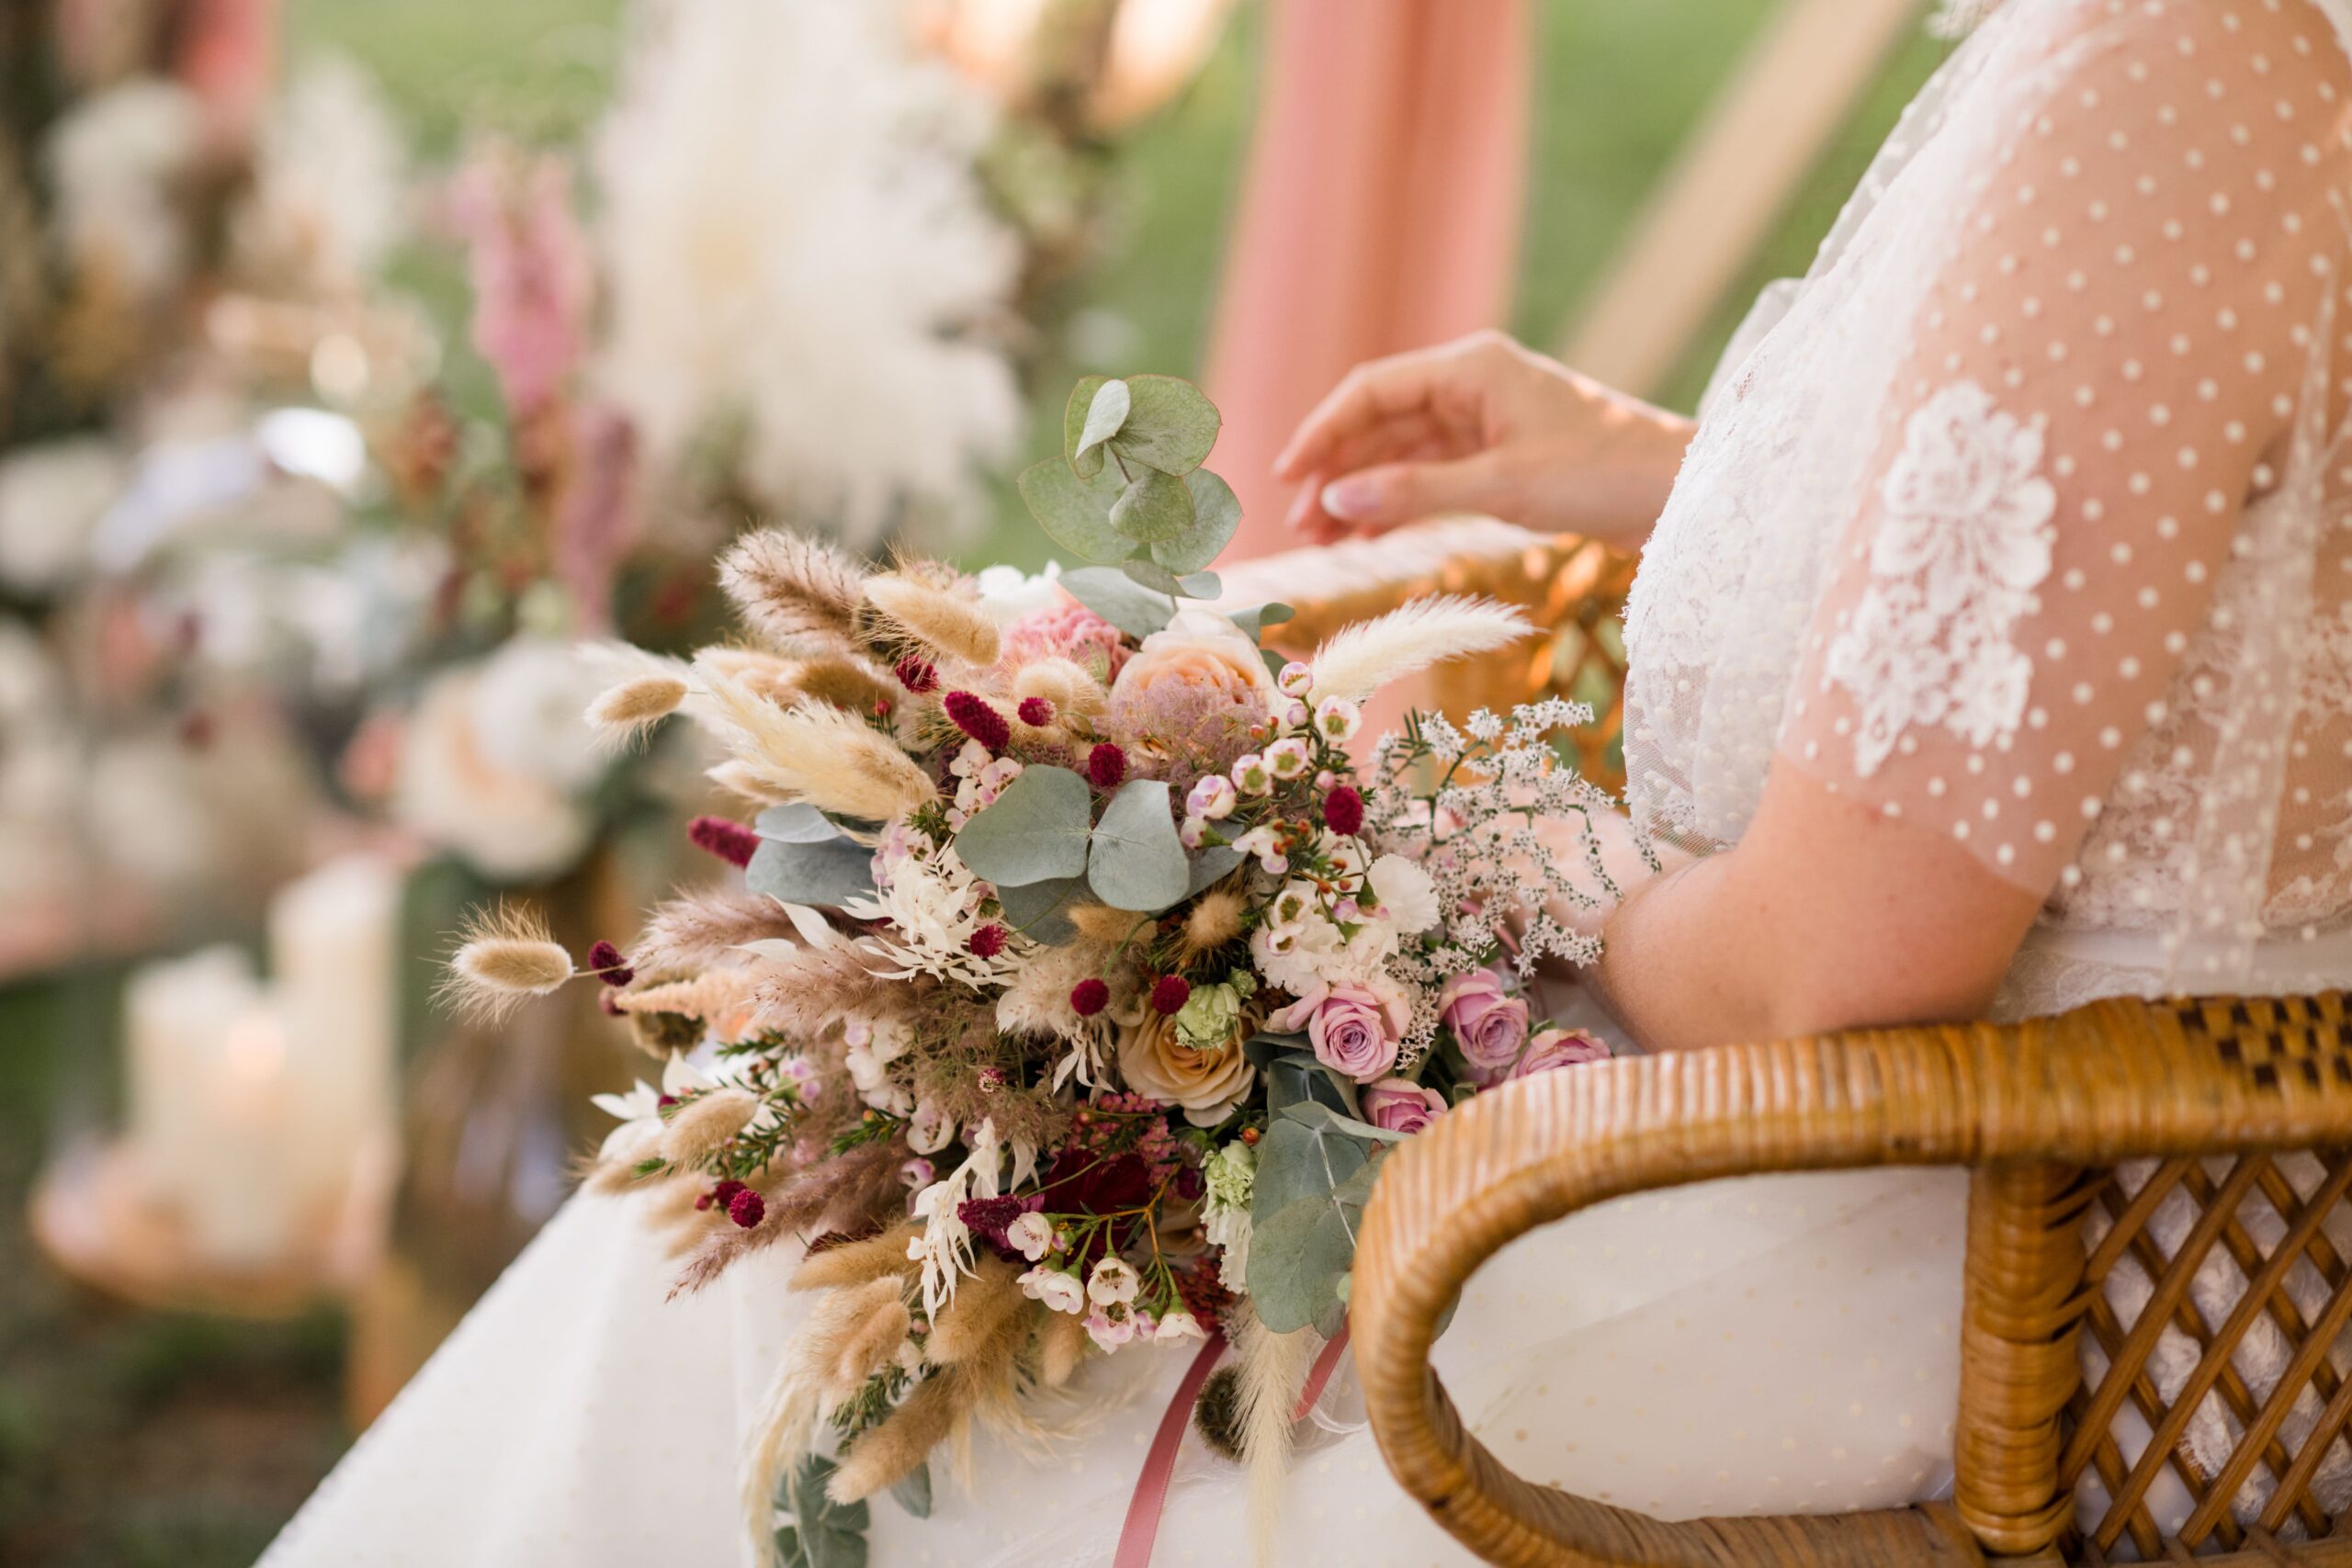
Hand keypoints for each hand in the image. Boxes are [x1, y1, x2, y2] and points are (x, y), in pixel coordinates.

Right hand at [1273, 330, 1694, 546]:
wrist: (1679, 493)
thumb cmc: (1601, 475)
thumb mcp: (1501, 487)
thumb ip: (1413, 493)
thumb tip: (1334, 502)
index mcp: (1472, 368)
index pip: (1372, 391)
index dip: (1322, 433)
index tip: (1286, 477)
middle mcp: (1473, 385)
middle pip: (1381, 423)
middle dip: (1337, 473)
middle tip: (1300, 526)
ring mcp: (1487, 421)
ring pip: (1402, 454)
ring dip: (1363, 494)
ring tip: (1323, 542)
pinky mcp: (1503, 457)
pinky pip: (1432, 476)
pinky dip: (1399, 505)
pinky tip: (1368, 538)